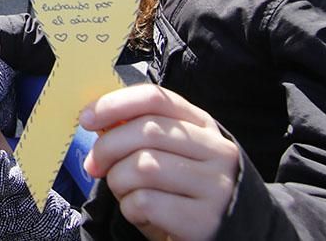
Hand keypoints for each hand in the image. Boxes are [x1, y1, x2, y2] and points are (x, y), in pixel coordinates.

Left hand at [80, 85, 239, 240]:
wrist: (238, 236)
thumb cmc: (189, 193)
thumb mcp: (173, 156)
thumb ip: (144, 135)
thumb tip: (99, 122)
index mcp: (204, 126)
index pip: (156, 98)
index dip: (115, 104)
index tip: (87, 118)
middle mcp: (217, 151)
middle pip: (146, 131)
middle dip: (107, 147)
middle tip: (94, 165)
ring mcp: (216, 187)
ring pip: (143, 166)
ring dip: (118, 181)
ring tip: (124, 193)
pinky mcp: (206, 221)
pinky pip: (147, 203)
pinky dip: (130, 209)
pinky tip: (141, 215)